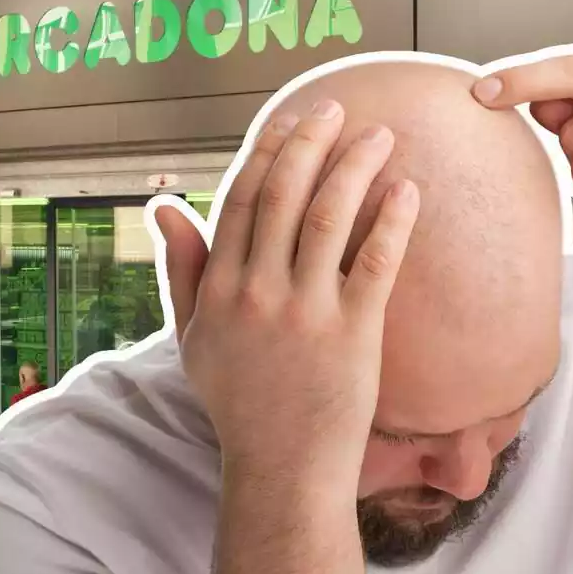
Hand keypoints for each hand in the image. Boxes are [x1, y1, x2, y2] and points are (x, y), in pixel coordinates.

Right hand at [155, 100, 419, 494]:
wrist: (282, 466)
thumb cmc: (238, 401)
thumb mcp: (193, 336)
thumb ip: (180, 269)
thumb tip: (164, 207)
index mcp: (221, 288)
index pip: (240, 200)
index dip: (267, 152)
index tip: (289, 119)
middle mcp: (258, 291)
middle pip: (284, 195)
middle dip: (312, 141)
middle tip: (338, 108)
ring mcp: (306, 312)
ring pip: (330, 217)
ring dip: (356, 167)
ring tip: (381, 136)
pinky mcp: (353, 334)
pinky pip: (375, 263)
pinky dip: (392, 222)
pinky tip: (409, 191)